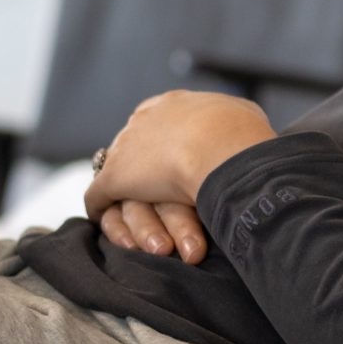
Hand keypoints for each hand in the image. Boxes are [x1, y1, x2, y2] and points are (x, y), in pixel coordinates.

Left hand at [84, 90, 276, 254]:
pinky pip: (100, 200)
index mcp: (173, 104)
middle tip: (167, 204)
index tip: (185, 172)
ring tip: (156, 236)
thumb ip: (233, 122)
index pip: (161, 126)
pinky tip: (124, 238)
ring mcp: (124, 147)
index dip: (170, 152)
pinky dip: (110, 220)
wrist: (222, 149)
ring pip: (121, 179)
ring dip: (136, 210)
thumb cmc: (241, 136)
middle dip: (150, 181)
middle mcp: (144, 119)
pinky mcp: (111, 177)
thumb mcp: (242, 117)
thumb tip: (240, 125)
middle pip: (137, 151)